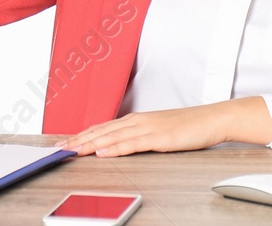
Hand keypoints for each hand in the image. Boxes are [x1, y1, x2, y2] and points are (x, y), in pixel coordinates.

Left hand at [55, 100, 262, 156]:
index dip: (82, 135)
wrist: (212, 119)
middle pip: (102, 131)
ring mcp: (148, 128)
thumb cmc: (188, 126)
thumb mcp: (159, 130)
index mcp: (137, 119)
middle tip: (59, 147)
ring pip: (112, 136)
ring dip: (90, 143)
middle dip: (79, 139)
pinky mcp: (159, 137)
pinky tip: (103, 152)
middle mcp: (138, 121)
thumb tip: (120, 145)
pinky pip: (132, 144)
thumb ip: (139, 137)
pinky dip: (115, 148)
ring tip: (72, 150)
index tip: (65, 142)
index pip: (103, 127)